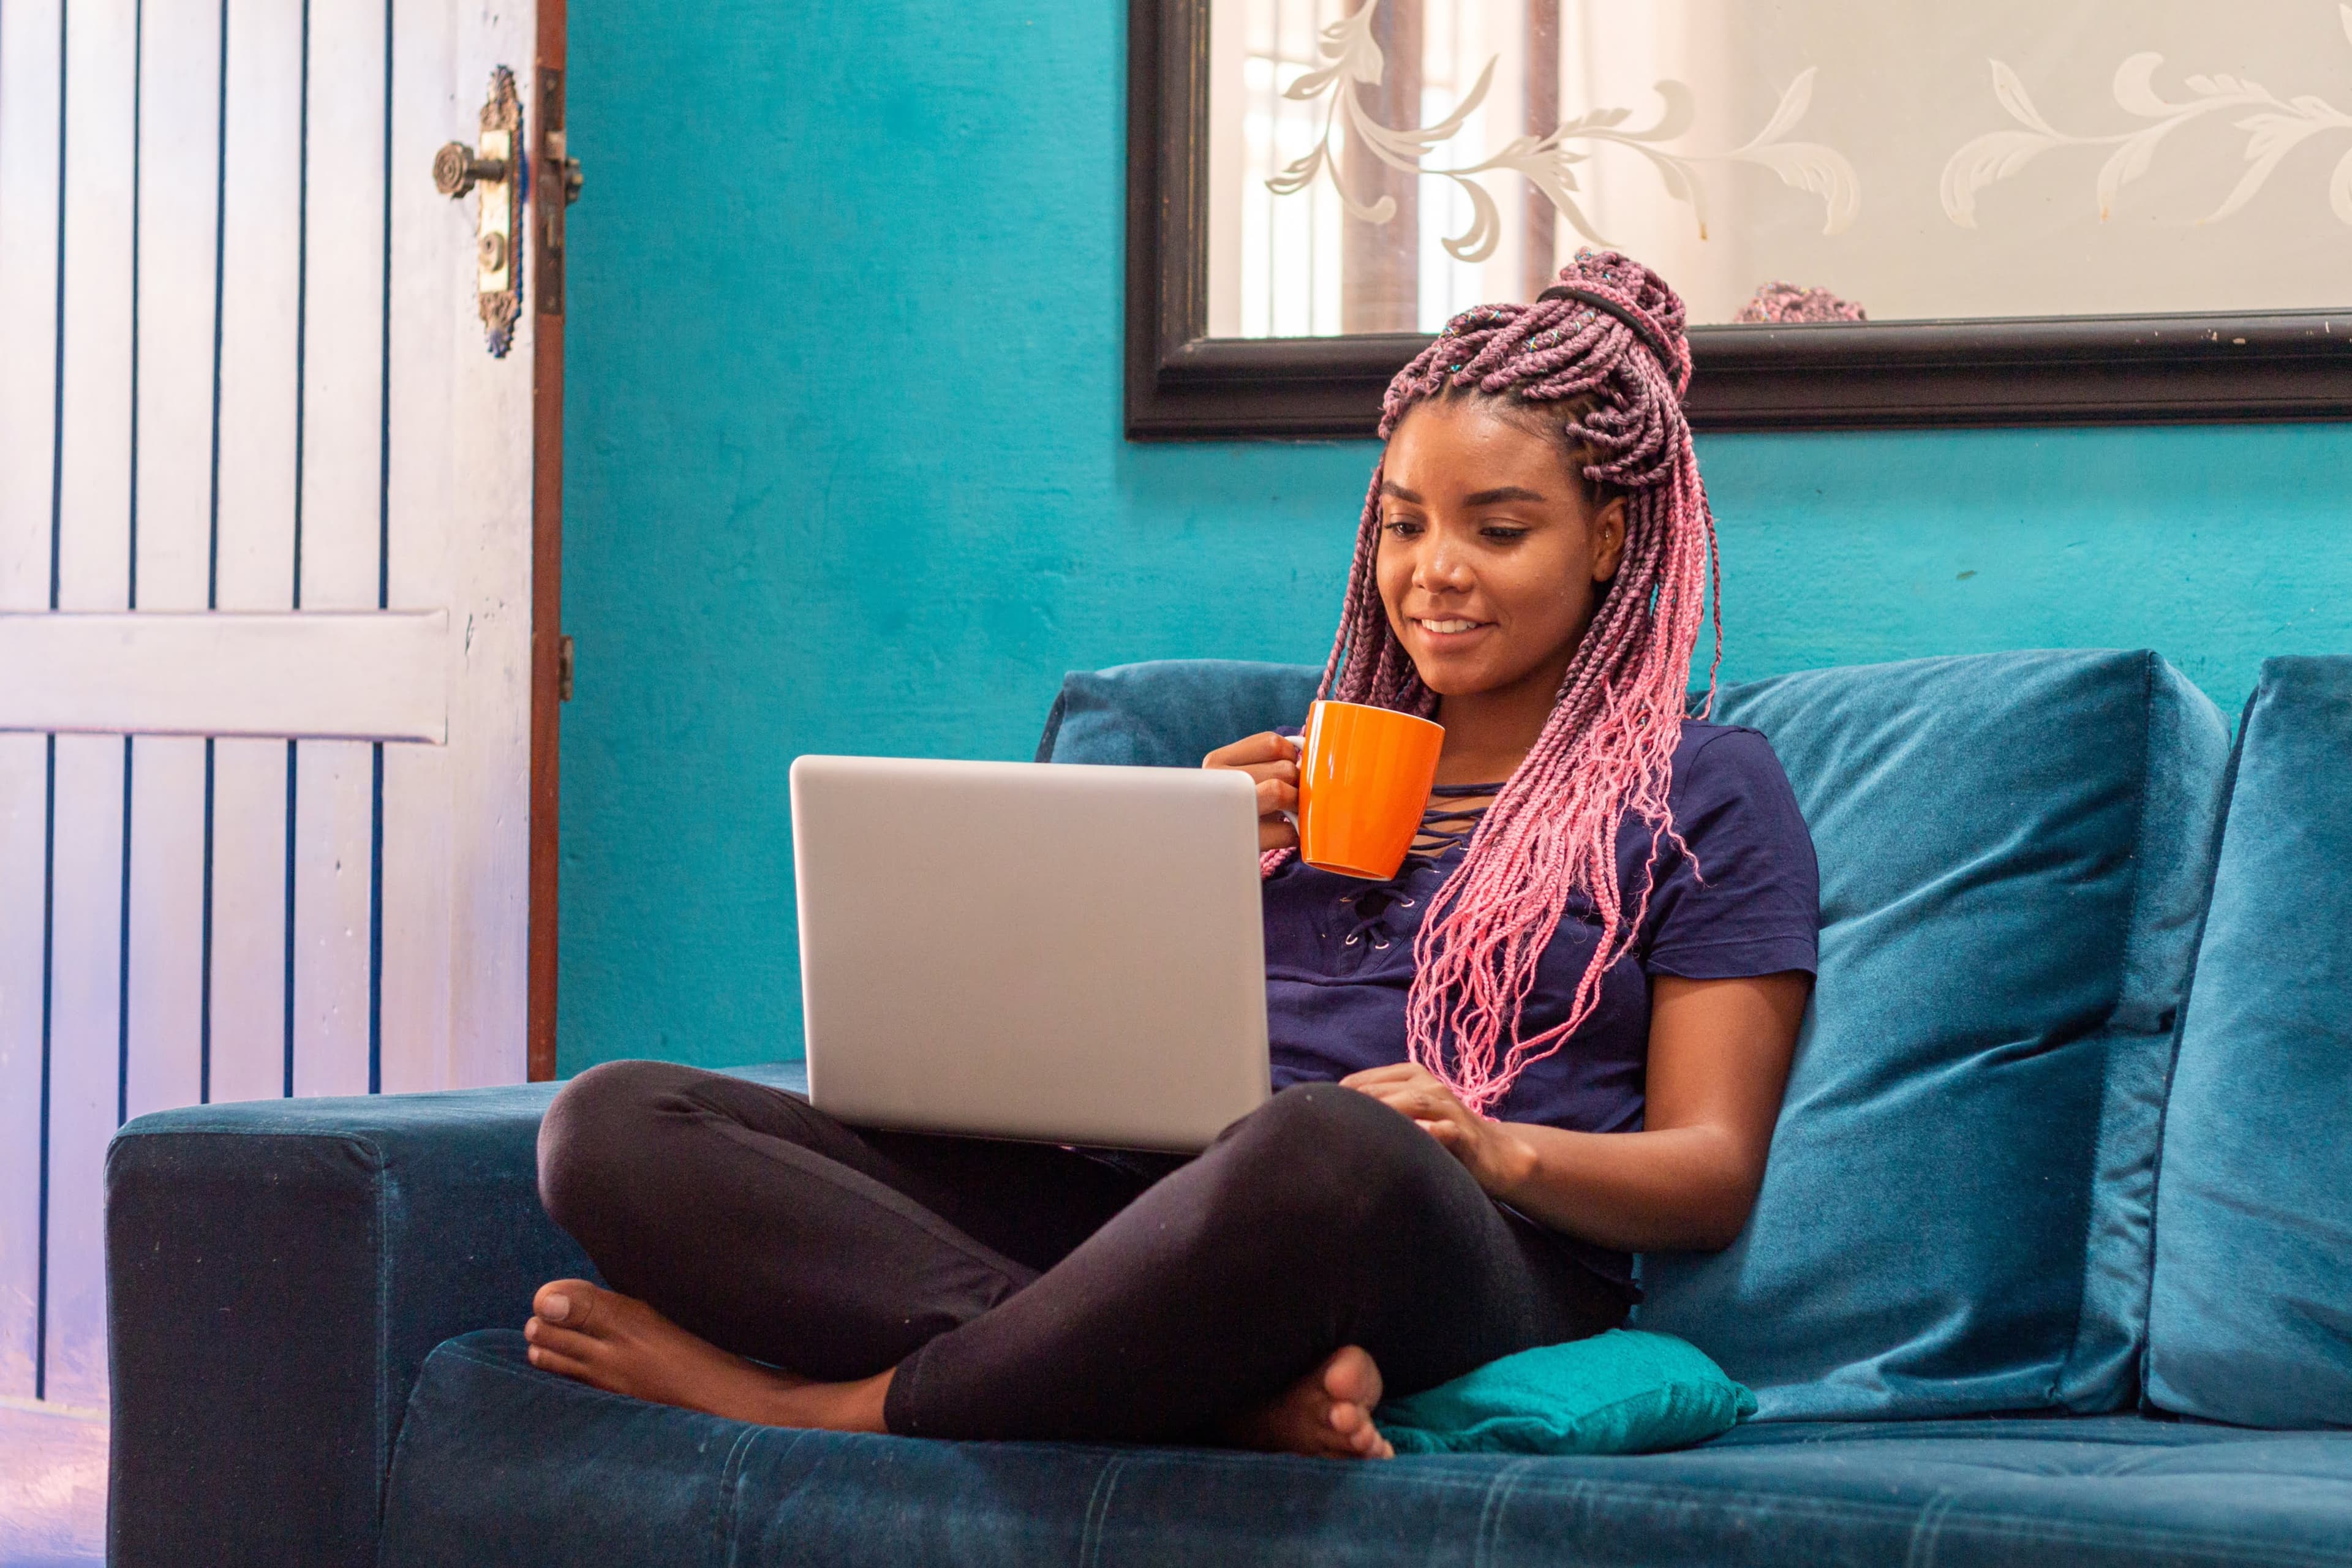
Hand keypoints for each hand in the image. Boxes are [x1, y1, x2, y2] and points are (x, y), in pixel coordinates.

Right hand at [1203, 731, 1300, 851]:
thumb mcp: (1241, 775)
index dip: (1289, 755)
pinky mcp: (1243, 842)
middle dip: (1297, 782)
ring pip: (1280, 792)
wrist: (1207, 844)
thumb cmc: (1235, 806)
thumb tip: (1309, 759)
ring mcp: (1230, 812)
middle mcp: (1219, 783)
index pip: (1272, 743)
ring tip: (1289, 810)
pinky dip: (1296, 832)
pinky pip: (1286, 831)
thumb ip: (1268, 760)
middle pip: (1284, 768)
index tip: (1284, 770)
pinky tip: (1286, 831)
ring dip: (1296, 803)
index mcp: (1217, 761)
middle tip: (1290, 795)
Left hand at [1340, 1063, 1536, 1197]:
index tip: (1313, 1126)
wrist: (1496, 1153)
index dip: (1336, 1103)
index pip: (1360, 1082)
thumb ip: (1380, 1109)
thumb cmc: (1443, 1132)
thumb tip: (1329, 1119)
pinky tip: (1405, 1145)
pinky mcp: (1463, 1133)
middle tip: (1323, 1136)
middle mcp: (1427, 1084)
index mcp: (1410, 1074)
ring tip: (1354, 1134)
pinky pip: (1440, 1131)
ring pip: (1408, 1104)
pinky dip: (1423, 1135)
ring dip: (1382, 1117)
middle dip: (1352, 1112)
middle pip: (1379, 1092)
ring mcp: (1447, 1106)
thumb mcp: (1411, 1113)